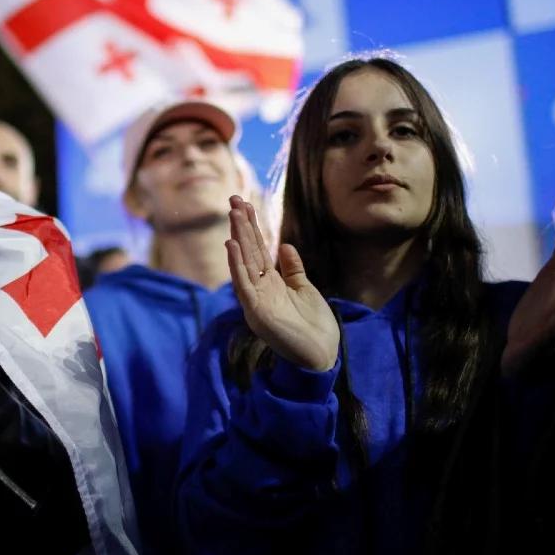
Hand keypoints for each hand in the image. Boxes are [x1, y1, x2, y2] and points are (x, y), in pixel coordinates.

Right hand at [226, 195, 339, 371]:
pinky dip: (236, 264)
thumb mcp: (306, 290)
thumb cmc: (315, 327)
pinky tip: (232, 245)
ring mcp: (256, 300)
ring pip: (243, 263)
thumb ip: (293, 269)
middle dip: (242, 225)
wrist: (323, 355)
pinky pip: (243, 284)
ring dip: (238, 237)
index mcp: (271, 284)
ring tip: (233, 213)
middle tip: (234, 198)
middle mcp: (259, 289)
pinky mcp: (256, 311)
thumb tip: (283, 246)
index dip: (252, 227)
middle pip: (249, 251)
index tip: (246, 204)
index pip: (258, 250)